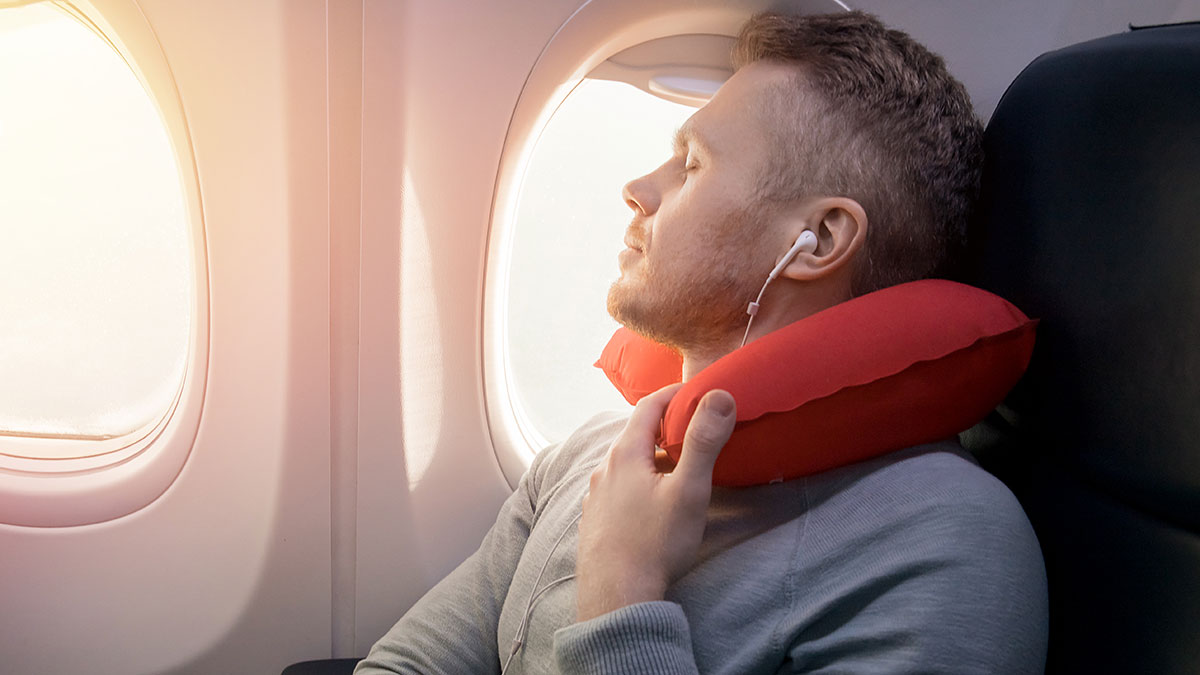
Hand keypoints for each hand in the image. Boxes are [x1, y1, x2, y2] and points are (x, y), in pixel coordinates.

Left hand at [575, 384, 735, 621]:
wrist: (616, 597)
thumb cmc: (654, 544)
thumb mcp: (688, 490)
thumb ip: (703, 442)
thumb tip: (720, 397)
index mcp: (625, 454)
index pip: (648, 405)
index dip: (675, 394)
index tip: (698, 392)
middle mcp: (604, 469)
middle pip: (637, 434)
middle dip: (667, 427)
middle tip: (697, 431)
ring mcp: (596, 495)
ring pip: (627, 463)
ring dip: (653, 458)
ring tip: (680, 468)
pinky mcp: (595, 519)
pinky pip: (619, 488)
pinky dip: (639, 482)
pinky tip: (654, 503)